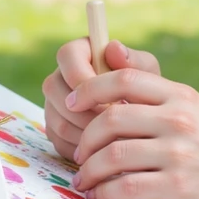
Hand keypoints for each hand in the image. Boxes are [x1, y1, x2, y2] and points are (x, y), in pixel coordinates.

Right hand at [42, 36, 160, 160]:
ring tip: (114, 139)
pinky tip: (105, 150)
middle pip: (54, 89)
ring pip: (57, 119)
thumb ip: (133, 61)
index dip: (85, 79)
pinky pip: (59, 142)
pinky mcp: (53, 130)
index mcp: (79, 53)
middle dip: (87, 112)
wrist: (140, 122)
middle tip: (116, 126)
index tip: (111, 99)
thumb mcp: (145, 73)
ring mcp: (52, 105)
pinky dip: (83, 150)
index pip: (67, 55)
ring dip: (86, 133)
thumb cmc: (143, 90)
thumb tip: (114, 48)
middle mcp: (59, 77)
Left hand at [65, 44, 198, 198]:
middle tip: (78, 151)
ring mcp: (178, 154)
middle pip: (110, 117)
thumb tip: (119, 83)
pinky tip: (101, 197)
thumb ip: (164, 100)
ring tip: (84, 179)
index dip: (90, 88)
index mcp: (182, 96)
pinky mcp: (179, 187)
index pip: (123, 79)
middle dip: (84, 137)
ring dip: (89, 170)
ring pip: (113, 155)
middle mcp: (178, 120)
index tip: (73, 102)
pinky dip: (105, 193)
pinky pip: (126, 187)